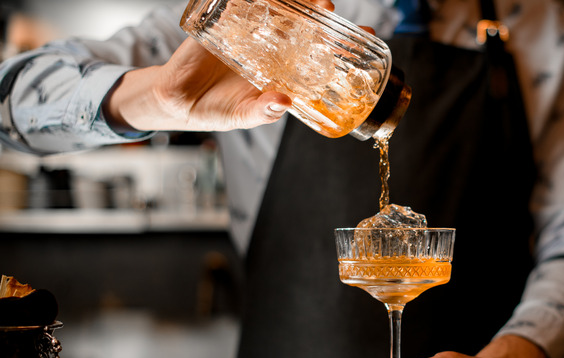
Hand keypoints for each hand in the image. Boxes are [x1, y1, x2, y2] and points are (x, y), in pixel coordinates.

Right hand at [103, 0, 336, 131]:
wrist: (178, 101)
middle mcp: (271, 51)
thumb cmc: (216, 112)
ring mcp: (249, 36)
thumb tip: (283, 103)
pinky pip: (239, 6)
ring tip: (308, 0)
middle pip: (301, 29)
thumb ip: (262, 111)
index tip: (363, 35)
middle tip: (329, 8)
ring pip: (276, 13)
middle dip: (318, 18)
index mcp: (282, 73)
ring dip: (292, 4)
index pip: (317, 56)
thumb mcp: (242, 116)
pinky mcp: (224, 25)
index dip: (338, 46)